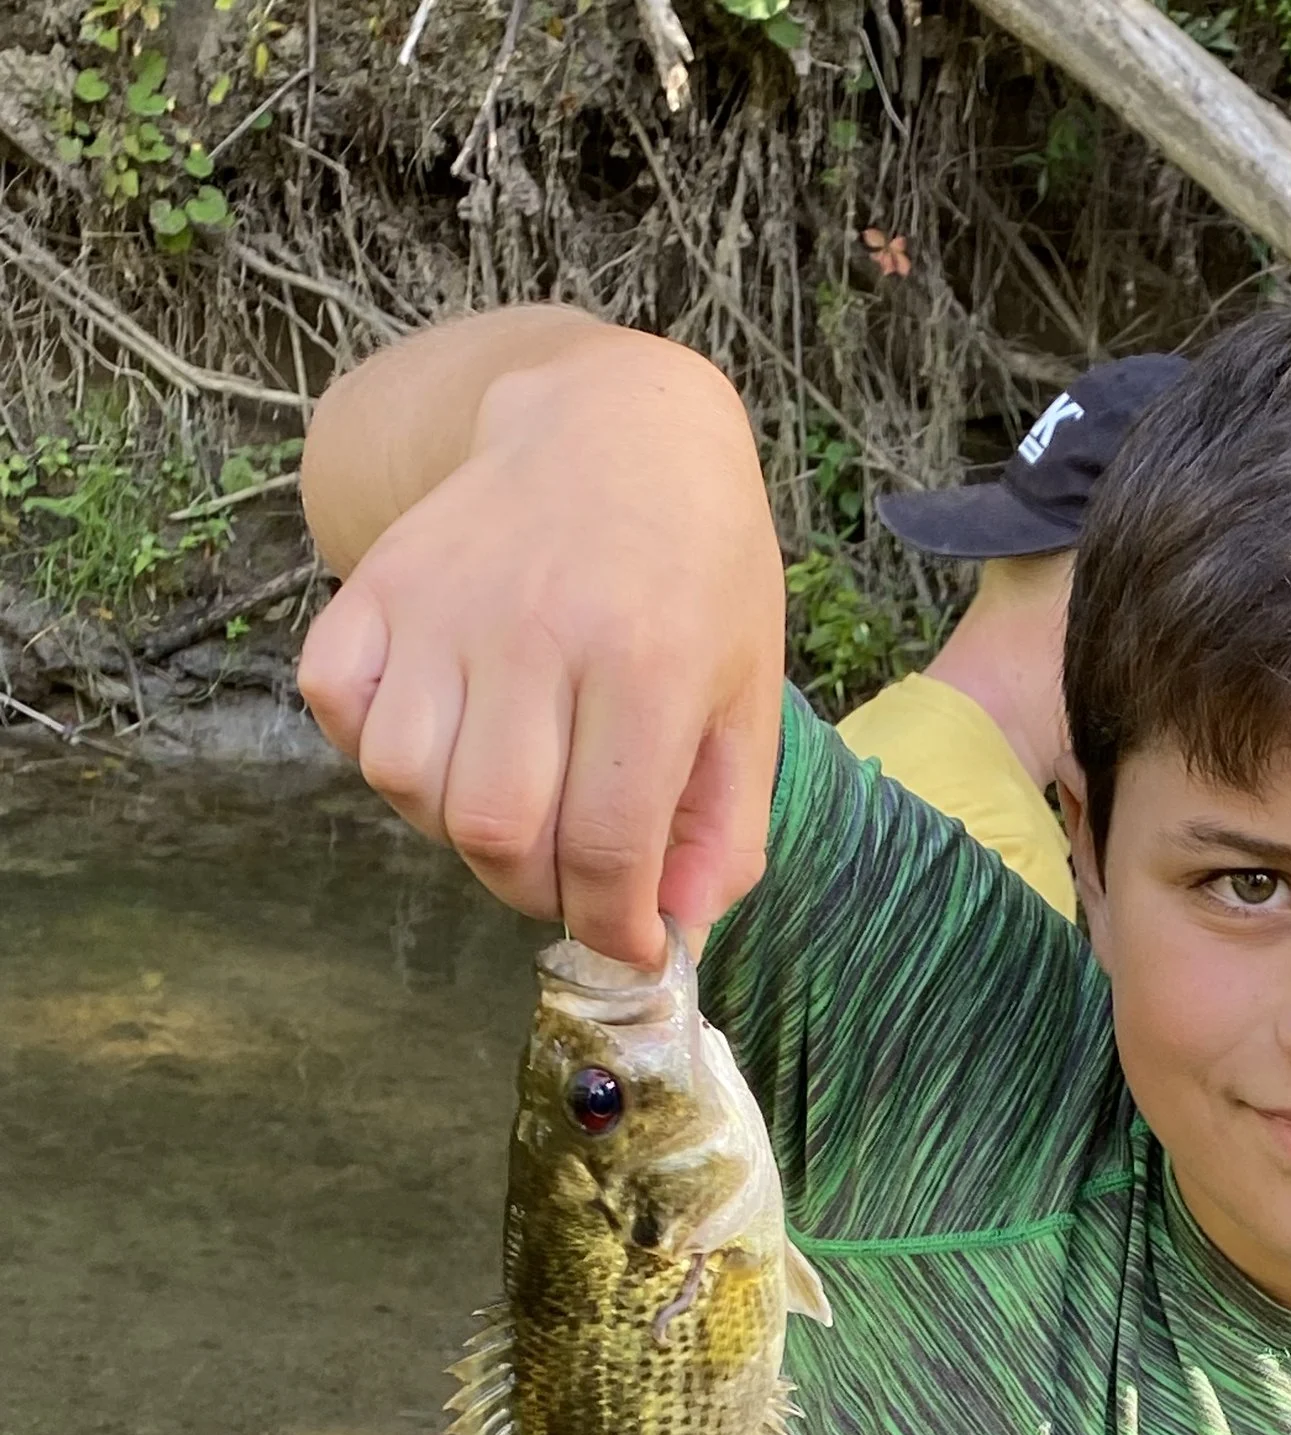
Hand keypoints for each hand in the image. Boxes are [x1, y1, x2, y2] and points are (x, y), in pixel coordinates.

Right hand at [298, 332, 786, 965]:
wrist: (616, 427)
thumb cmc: (696, 576)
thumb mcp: (746, 701)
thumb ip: (723, 832)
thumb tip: (675, 937)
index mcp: (645, 665)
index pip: (605, 850)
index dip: (613, 928)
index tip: (629, 946)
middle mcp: (534, 631)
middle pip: (496, 831)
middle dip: (535, 887)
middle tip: (571, 871)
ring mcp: (443, 602)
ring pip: (408, 783)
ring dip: (455, 828)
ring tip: (513, 799)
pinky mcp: (377, 583)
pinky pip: (339, 709)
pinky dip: (377, 752)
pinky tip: (446, 739)